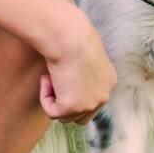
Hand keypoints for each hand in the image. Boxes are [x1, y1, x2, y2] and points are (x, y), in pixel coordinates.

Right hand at [39, 8, 116, 124]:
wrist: (68, 37)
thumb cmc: (71, 36)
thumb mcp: (82, 53)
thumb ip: (81, 69)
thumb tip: (67, 77)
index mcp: (109, 82)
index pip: (91, 101)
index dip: (72, 93)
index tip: (62, 75)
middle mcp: (104, 96)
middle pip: (81, 116)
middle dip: (65, 102)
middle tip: (55, 78)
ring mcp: (90, 105)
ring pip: (65, 116)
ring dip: (54, 98)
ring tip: (51, 76)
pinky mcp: (72, 108)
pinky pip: (51, 111)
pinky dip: (45, 97)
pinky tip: (47, 78)